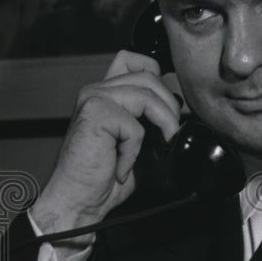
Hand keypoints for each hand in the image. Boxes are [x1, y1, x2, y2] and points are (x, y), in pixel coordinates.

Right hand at [31, 51, 181, 234]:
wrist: (79, 200)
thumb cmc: (103, 176)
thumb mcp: (139, 144)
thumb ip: (155, 122)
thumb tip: (182, 112)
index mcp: (106, 93)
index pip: (135, 60)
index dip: (159, 76)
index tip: (169, 107)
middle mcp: (97, 91)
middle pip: (149, 76)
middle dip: (170, 106)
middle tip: (171, 135)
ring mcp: (94, 99)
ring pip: (147, 95)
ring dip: (163, 124)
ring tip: (160, 147)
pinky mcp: (95, 113)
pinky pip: (135, 126)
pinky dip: (135, 151)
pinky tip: (122, 166)